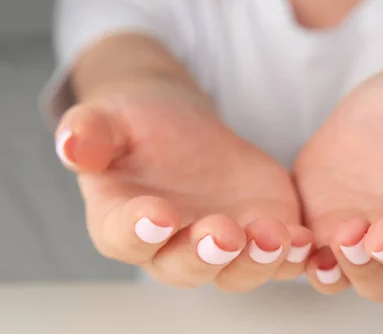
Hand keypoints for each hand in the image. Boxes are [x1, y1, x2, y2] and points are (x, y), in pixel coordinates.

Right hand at [55, 79, 311, 289]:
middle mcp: (172, 246)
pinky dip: (293, 252)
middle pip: (188, 267)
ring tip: (275, 237)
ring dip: (258, 260)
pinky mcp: (259, 232)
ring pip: (239, 269)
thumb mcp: (109, 119)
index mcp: (124, 222)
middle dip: (207, 255)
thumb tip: (71, 145)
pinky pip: (279, 254)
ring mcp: (221, 244)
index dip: (139, 231)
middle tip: (224, 234)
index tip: (157, 215)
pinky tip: (306, 239)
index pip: (125, 237)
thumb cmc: (138, 127)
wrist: (183, 129)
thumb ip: (90, 133)